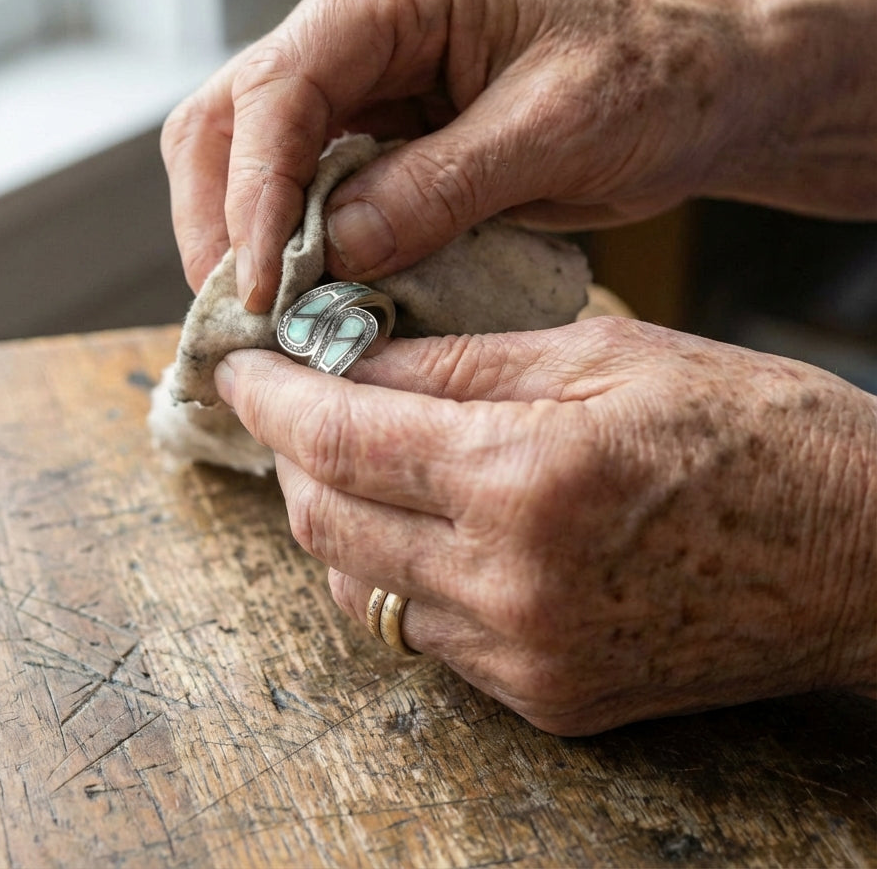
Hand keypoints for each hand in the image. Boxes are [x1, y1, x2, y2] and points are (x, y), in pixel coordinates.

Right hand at [163, 0, 876, 309]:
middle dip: (222, 217)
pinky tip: (305, 292)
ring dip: (244, 234)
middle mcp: (363, 21)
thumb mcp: (551, 133)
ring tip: (263, 314)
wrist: (700, 86)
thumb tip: (332, 255)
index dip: (254, 193)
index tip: (262, 287)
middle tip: (240, 313)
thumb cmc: (651, 80)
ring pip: (252, 150)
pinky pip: (307, 183)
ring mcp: (365, 74)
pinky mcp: (381, 127)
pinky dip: (293, 241)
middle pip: (235, 114)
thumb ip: (436, 189)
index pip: (281, 85)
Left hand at [214, 317, 876, 734]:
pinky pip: (422, 634)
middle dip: (290, 453)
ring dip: (334, 516)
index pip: (340, 437)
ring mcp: (525, 657)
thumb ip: (459, 363)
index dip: (272, 397)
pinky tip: (420, 524)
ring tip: (354, 456)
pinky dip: (394, 572)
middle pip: (324, 523)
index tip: (239, 365)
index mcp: (525, 477)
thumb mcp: (603, 355)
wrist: (861, 557)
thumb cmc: (753, 431)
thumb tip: (353, 356)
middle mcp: (509, 584)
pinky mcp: (547, 698)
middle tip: (294, 401)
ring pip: (359, 587)